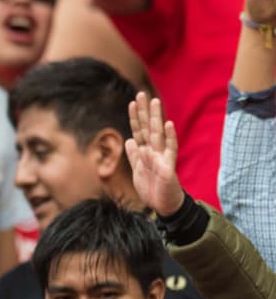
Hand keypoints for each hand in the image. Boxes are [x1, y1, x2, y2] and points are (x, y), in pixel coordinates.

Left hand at [126, 92, 184, 215]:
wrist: (164, 205)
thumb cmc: (153, 187)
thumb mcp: (138, 172)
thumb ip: (134, 156)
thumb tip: (129, 140)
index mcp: (146, 152)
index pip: (139, 131)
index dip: (135, 118)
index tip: (132, 102)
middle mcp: (155, 151)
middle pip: (149, 128)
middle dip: (145, 112)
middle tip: (142, 93)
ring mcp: (163, 158)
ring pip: (159, 134)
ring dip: (156, 118)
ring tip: (155, 103)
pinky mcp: (169, 167)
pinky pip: (170, 150)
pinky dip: (168, 137)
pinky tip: (168, 124)